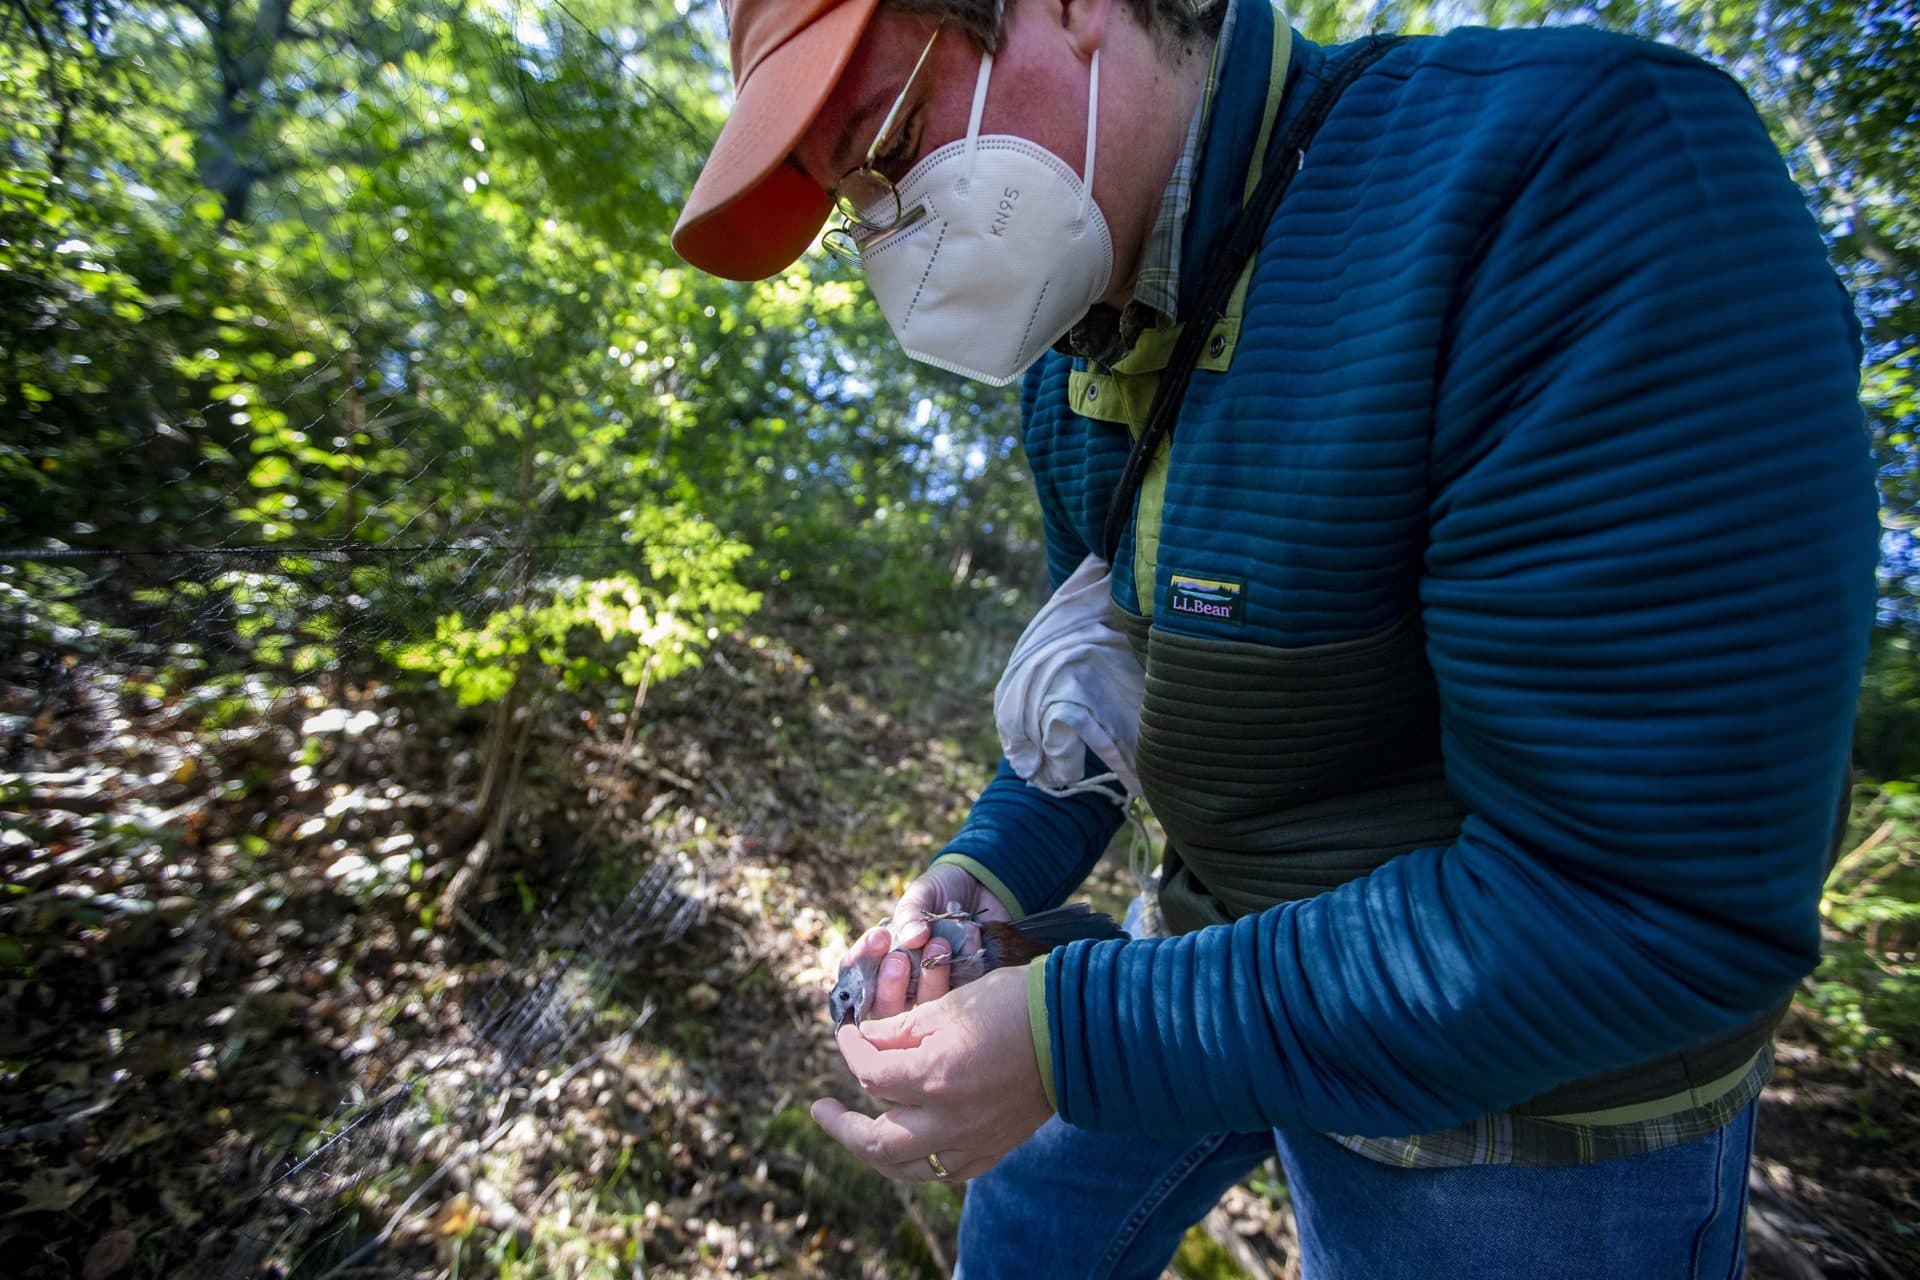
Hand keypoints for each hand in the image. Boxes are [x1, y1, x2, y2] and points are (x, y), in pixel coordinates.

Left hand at [812, 965, 1051, 1182]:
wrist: (1077, 1031)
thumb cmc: (1014, 1005)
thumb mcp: (950, 1006)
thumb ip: (901, 1030)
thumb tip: (867, 1041)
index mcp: (933, 1077)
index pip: (870, 1074)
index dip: (850, 1050)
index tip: (847, 1033)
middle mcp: (948, 1119)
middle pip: (876, 1142)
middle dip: (842, 1127)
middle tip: (822, 1110)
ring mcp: (972, 1140)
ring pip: (908, 1168)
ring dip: (876, 1154)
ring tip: (858, 1135)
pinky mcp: (994, 1148)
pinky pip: (946, 1170)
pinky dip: (922, 1161)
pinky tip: (912, 1145)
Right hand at [836, 863, 1010, 1023]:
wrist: (984, 885)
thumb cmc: (942, 891)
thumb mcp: (921, 894)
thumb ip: (910, 915)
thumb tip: (912, 938)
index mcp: (881, 958)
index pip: (857, 972)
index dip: (863, 961)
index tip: (878, 937)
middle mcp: (904, 982)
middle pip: (886, 1006)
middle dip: (889, 985)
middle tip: (899, 960)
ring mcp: (934, 992)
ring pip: (924, 1007)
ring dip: (929, 981)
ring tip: (938, 944)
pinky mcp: (967, 993)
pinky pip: (963, 995)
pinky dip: (965, 968)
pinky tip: (971, 936)